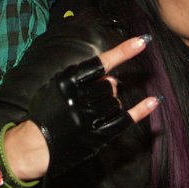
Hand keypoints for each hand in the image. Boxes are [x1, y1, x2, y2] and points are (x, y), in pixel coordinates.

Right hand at [26, 35, 157, 177]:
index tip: (142, 41)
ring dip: (110, 104)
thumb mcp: (55, 87)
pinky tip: (154, 101)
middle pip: (109, 85)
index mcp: (66, 82)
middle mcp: (78, 99)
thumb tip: (111, 78)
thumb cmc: (46, 113)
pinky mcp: (96, 136)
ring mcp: (88, 118)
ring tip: (92, 113)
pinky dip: (141, 110)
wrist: (35, 146)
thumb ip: (82, 79)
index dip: (123, 52)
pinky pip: (125, 119)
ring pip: (115, 102)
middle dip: (105, 90)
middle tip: (91, 99)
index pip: (100, 63)